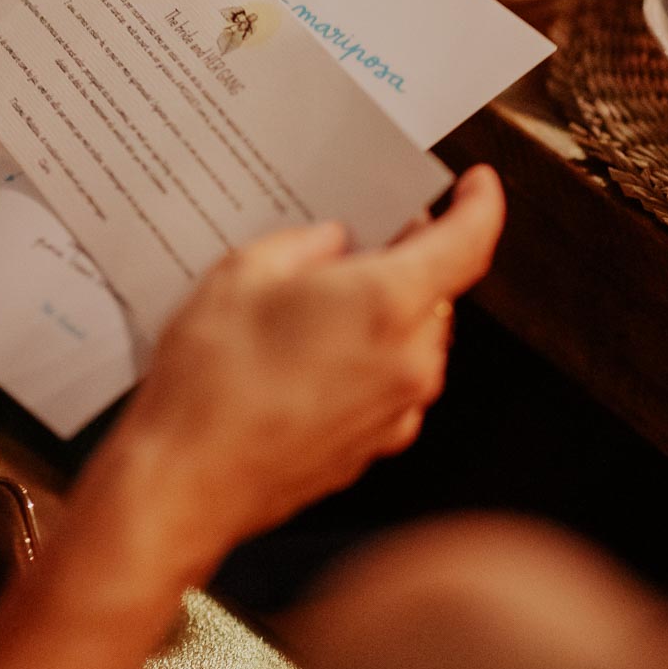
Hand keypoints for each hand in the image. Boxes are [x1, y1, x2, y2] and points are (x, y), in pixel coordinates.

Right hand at [124, 167, 505, 563]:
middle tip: (355, 239)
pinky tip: (304, 355)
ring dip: (381, 312)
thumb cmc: (211, 381)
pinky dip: (365, 358)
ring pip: (412, 338)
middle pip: (436, 291)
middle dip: (407, 259)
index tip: (477, 186)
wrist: (186, 483)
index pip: (469, 242)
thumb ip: (304, 244)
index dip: (480, 205)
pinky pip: (389, 383)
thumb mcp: (242, 273)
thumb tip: (334, 242)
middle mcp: (408, 360)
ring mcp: (396, 411)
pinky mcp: (374, 447)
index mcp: (386, 303)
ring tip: (311, 302)